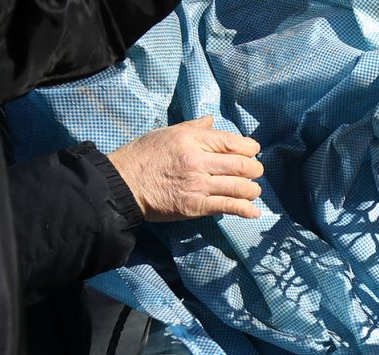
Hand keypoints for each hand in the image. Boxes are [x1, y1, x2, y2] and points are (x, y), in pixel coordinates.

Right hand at [107, 116, 263, 220]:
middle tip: (255, 172)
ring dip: (252, 189)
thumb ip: (193, 127)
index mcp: (192, 139)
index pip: (232, 141)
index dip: (249, 148)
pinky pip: (228, 206)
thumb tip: (212, 120)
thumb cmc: (143, 156)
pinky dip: (246, 209)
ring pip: (239, 187)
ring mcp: (198, 185)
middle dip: (255, 169)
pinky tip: (254, 211)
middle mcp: (198, 160)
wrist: (122, 184)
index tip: (252, 152)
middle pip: (241, 165)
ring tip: (252, 190)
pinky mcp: (195, 206)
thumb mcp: (167, 133)